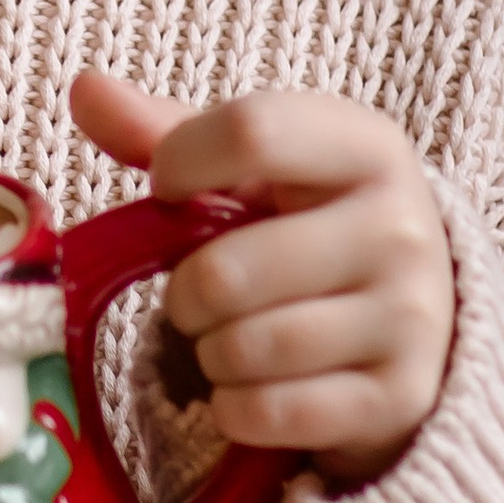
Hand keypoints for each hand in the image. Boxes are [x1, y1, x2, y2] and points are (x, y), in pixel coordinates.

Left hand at [73, 68, 454, 487]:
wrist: (419, 318)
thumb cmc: (314, 225)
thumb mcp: (261, 169)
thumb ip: (170, 132)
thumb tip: (84, 89)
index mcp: (367, 147)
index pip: (252, 131)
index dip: (181, 162)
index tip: (169, 189)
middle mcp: (402, 228)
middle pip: (226, 269)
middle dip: (187, 292)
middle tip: (204, 293)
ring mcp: (411, 319)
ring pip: (243, 348)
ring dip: (211, 352)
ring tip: (234, 337)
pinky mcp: (401, 399)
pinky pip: (268, 413)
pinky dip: (238, 408)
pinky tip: (257, 386)